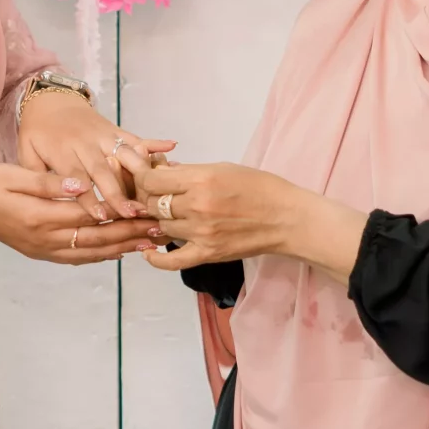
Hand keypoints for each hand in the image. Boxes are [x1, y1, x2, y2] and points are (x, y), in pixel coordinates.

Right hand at [0, 162, 162, 264]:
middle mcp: (46, 239)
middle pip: (97, 238)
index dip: (122, 213)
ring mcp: (44, 249)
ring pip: (91, 252)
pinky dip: (101, 255)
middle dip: (130, 234)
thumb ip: (51, 183)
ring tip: (148, 243)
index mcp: (42, 217)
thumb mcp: (16, 176)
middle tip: (160, 229)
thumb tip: (83, 185)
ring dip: (121, 247)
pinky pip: (77, 258)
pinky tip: (118, 251)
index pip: (91, 216)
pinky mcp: (42, 253)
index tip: (148, 208)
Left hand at [16, 87, 174, 221]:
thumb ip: (36, 177)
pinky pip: (136, 137)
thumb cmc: (38, 134)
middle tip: (132, 213)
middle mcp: (86, 143)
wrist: (50, 100)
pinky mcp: (116, 130)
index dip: (87, 197)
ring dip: (141, 173)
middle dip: (119, 192)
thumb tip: (46, 202)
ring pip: (125, 154)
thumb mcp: (26, 153)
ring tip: (155, 191)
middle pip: (104, 170)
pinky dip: (154, 142)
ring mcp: (104, 135)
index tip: (99, 216)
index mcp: (61, 151)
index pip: (75, 178)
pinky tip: (172, 147)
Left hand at [116, 145, 365, 276]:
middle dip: (148, 197)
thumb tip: (160, 171)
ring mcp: (201, 232)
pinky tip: (148, 252)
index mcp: (202, 179)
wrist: (287, 218)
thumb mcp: (223, 168)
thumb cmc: (260, 187)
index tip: (144, 176)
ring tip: (164, 215)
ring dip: (158, 220)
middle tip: (153, 195)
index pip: (152, 179)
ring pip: (161, 226)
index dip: (142, 176)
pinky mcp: (207, 254)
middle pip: (152, 203)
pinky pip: (172, 260)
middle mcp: (197, 206)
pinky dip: (156, 259)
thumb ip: (189, 171)